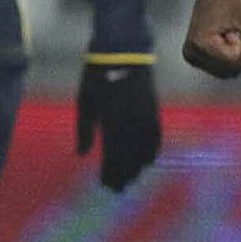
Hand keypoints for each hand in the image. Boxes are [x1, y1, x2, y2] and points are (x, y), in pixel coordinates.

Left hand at [76, 61, 160, 191]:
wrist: (124, 52)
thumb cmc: (97, 76)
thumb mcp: (84, 103)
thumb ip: (84, 130)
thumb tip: (82, 155)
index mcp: (112, 121)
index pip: (113, 155)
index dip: (110, 172)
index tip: (106, 186)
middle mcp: (132, 122)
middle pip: (130, 156)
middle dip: (124, 174)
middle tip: (119, 190)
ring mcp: (146, 115)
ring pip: (145, 148)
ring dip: (139, 166)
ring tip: (133, 179)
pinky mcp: (154, 109)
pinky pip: (157, 135)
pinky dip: (154, 149)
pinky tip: (150, 160)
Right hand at [182, 0, 240, 78]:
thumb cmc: (234, 1)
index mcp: (201, 43)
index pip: (235, 61)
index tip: (234, 27)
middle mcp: (191, 54)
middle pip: (231, 71)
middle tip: (233, 30)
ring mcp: (192, 57)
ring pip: (228, 72)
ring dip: (237, 55)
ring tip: (229, 33)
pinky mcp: (196, 58)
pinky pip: (222, 69)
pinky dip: (231, 57)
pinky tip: (225, 38)